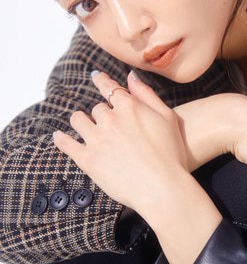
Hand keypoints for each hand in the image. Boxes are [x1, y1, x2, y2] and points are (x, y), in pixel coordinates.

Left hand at [52, 71, 187, 216]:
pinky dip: (61, 139)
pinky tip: (59, 137)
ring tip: (83, 124)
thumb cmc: (170, 153)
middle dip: (102, 113)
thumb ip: (147, 94)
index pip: (109, 88)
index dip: (101, 81)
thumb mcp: (167, 117)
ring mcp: (97, 139)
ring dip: (81, 120)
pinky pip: (67, 144)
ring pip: (79, 120)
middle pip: (97, 109)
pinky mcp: (88, 159)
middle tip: (108, 123)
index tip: (96, 76)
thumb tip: (130, 76)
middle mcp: (110, 119)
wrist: (162, 187)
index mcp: (129, 107)